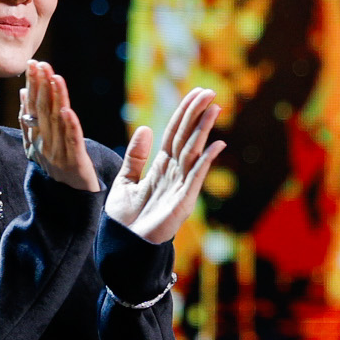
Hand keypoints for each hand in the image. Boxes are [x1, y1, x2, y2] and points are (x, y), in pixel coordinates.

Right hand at [22, 61, 99, 191]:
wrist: (72, 204)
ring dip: (55, 99)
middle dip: (40, 86)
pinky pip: (72, 142)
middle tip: (40, 64)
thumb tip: (22, 92)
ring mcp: (58, 156)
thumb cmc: (59, 170)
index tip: (32, 64)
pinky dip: (70, 126)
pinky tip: (68, 110)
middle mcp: (43, 146)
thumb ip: (30, 121)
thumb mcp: (41, 145)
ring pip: (56, 123)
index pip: (32, 108)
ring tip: (54, 77)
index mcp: (35, 140)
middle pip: (41, 112)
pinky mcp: (75, 165)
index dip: (32, 86)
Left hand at [103, 85, 225, 245]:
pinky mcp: (183, 202)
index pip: (174, 133)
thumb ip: (135, 156)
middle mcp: (173, 173)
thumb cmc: (124, 219)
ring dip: (203, 130)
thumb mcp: (124, 180)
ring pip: (193, 151)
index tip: (195, 94)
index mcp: (160, 167)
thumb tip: (146, 128)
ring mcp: (180, 186)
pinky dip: (205, 160)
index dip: (184, 113)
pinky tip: (216, 144)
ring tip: (214, 108)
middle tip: (209, 92)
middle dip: (197, 114)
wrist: (123, 246)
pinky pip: (196, 177)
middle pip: (186, 137)